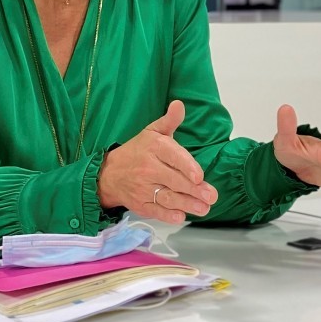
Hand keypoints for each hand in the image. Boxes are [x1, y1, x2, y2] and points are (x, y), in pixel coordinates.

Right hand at [96, 100, 218, 224]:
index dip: (187, 167)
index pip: (172, 157)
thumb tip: (179, 104)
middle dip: (194, 190)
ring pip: (167, 197)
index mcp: (153, 148)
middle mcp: (148, 168)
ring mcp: (143, 188)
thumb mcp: (152, 132)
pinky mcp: (140, 204)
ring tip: (204, 208)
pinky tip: (180, 216)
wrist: (109, 173)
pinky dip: (167, 215)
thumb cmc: (138, 151)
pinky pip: (155, 211)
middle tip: (211, 196)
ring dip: (186, 204)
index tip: (199, 176)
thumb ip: (170, 121)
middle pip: (174, 180)